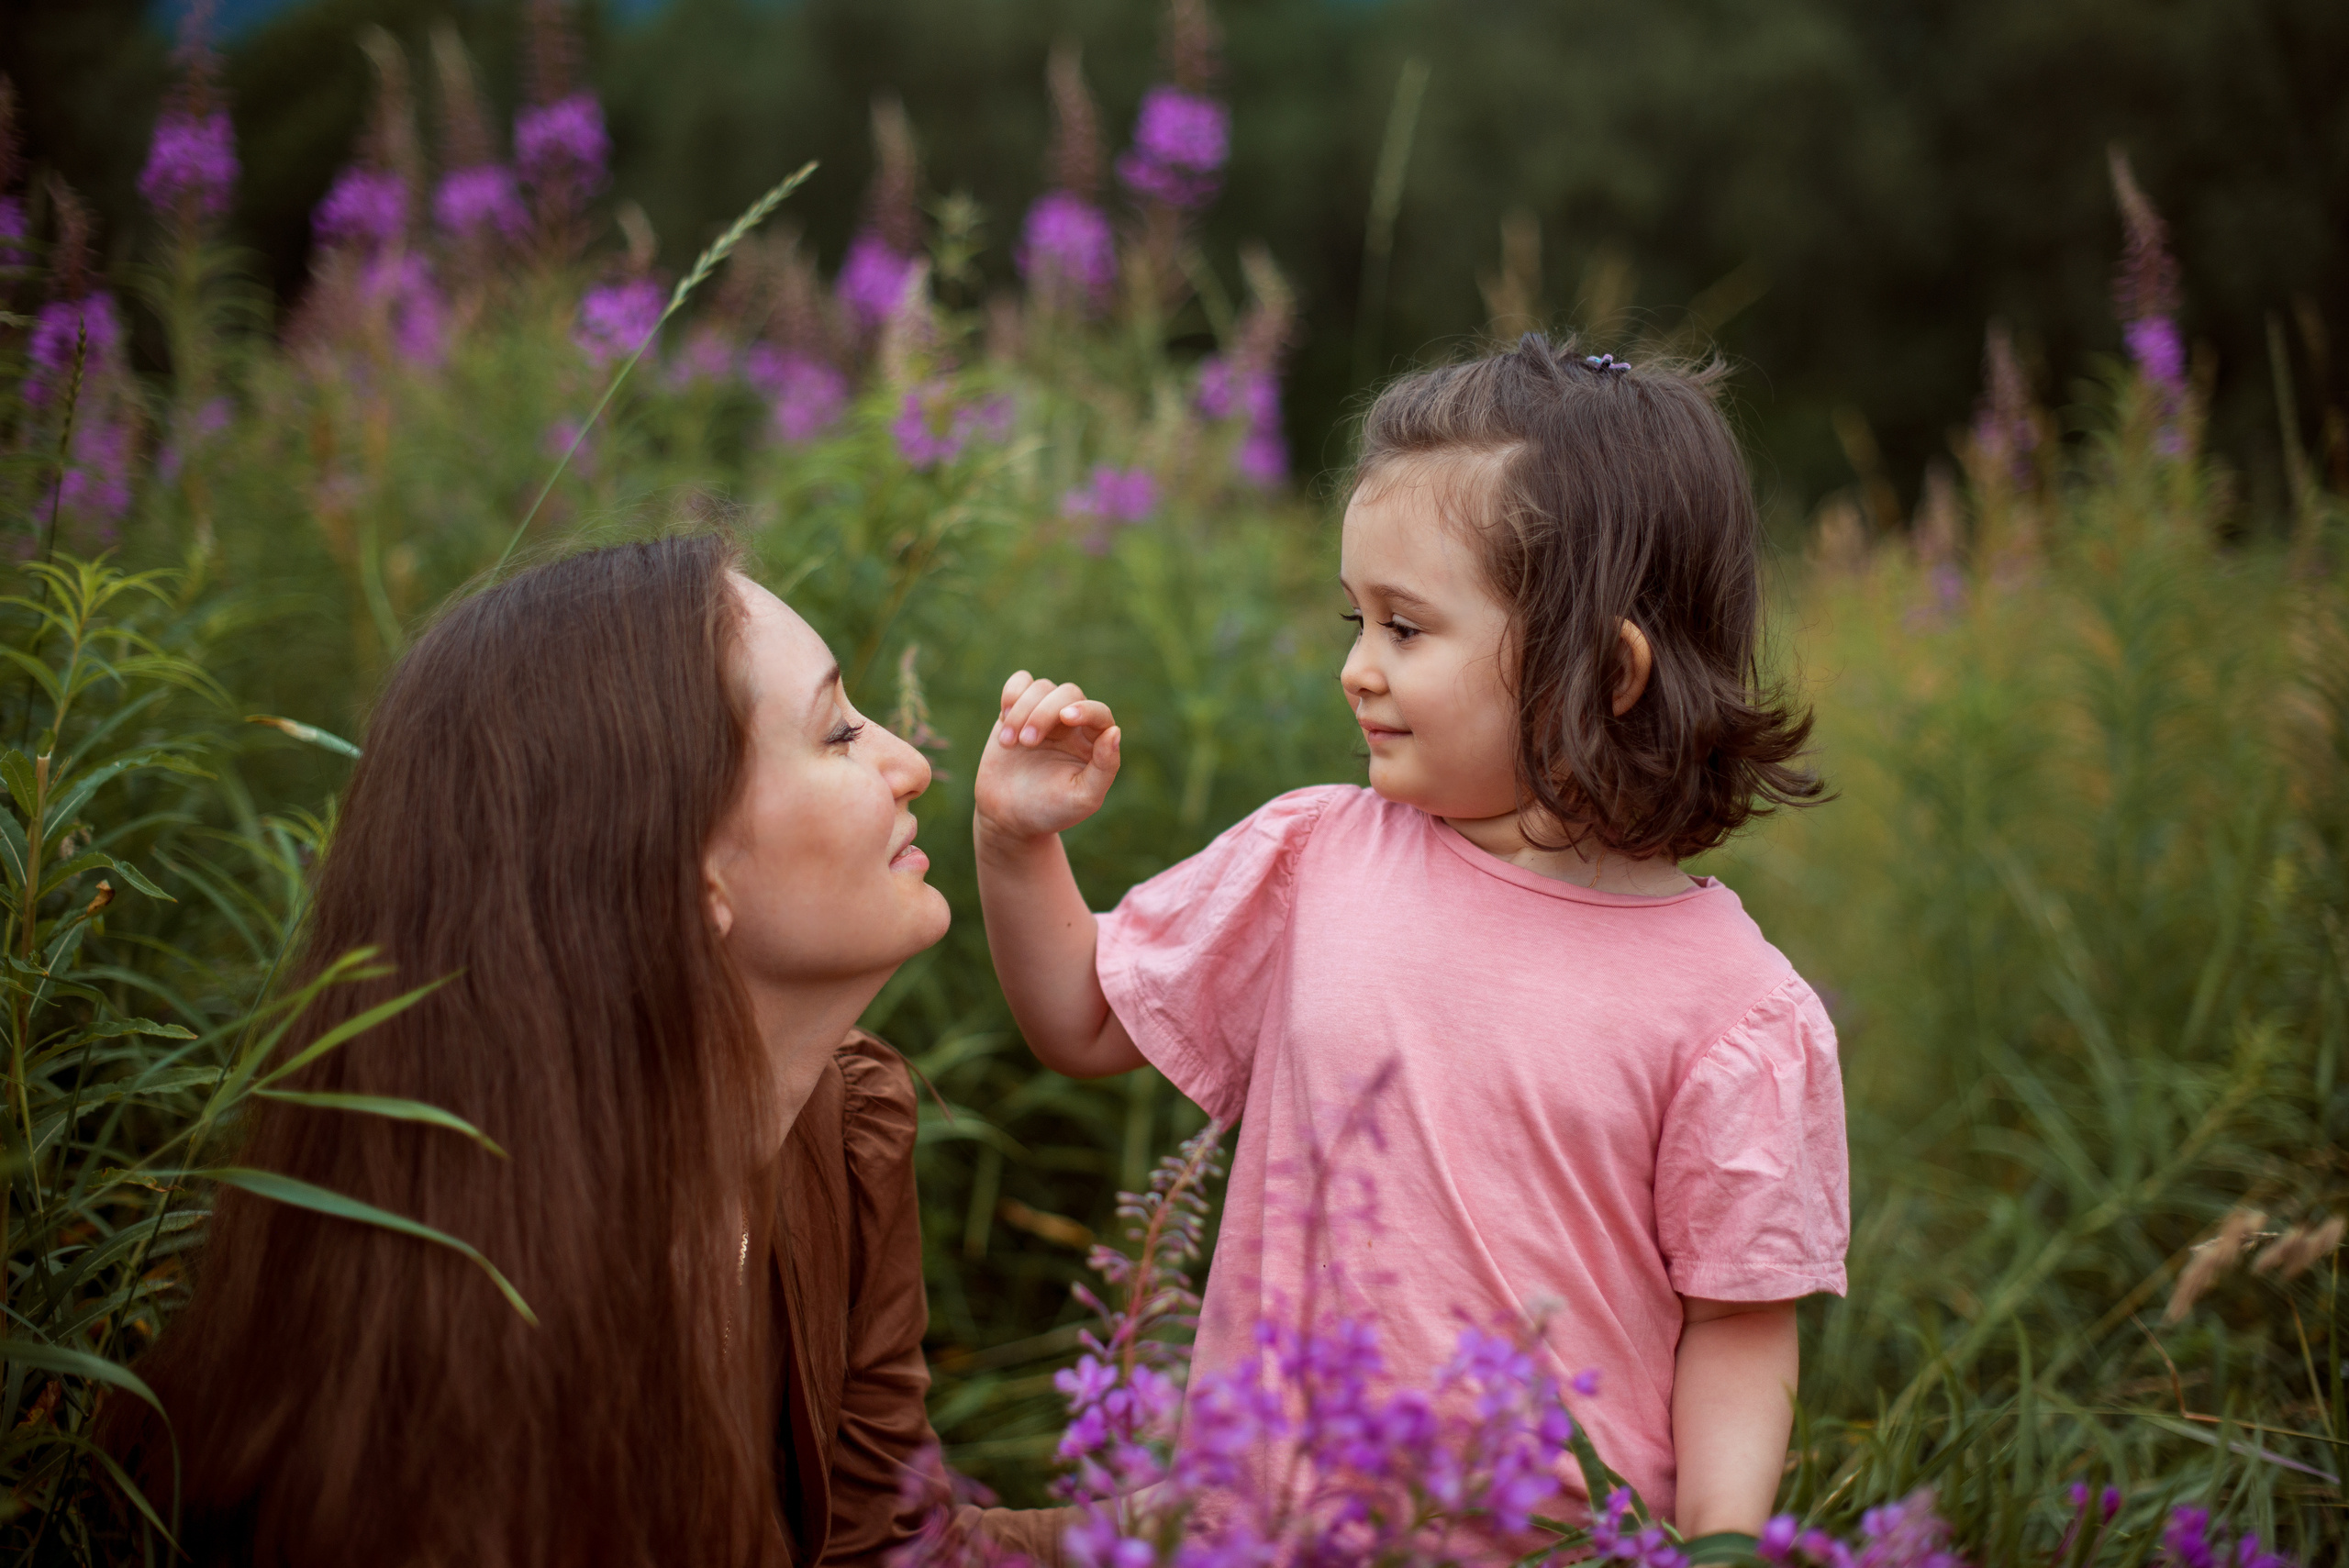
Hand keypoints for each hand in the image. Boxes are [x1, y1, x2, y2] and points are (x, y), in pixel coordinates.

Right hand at [973, 670, 1120, 845]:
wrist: (1008, 817)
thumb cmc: (1050, 810)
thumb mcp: (1083, 798)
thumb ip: (1105, 767)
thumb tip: (1114, 731)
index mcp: (1094, 742)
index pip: (1099, 712)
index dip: (1086, 709)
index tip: (1066, 717)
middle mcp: (1072, 725)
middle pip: (1067, 693)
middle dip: (1044, 713)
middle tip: (1027, 743)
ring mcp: (1044, 715)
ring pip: (1042, 688)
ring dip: (1023, 710)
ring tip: (1010, 743)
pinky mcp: (1017, 712)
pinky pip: (1020, 683)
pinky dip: (1012, 692)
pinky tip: (1004, 717)